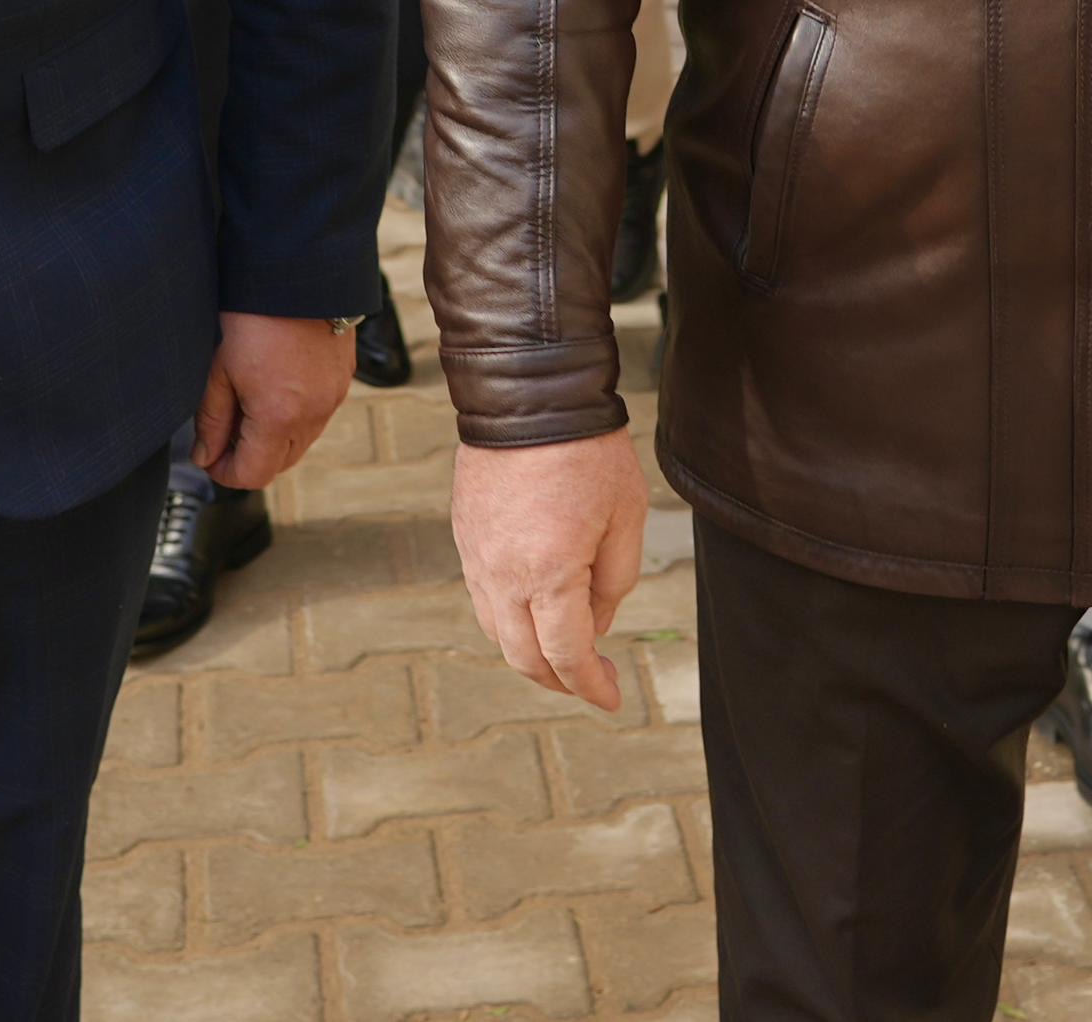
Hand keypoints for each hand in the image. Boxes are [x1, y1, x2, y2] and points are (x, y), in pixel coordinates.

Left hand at [195, 312, 354, 491]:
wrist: (298, 271)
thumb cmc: (253, 315)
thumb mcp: (219, 369)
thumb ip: (212, 420)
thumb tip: (206, 456)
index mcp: (279, 417)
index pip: (253, 475)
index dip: (225, 472)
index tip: (208, 455)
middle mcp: (313, 415)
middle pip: (279, 465)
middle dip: (249, 456)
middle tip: (224, 429)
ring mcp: (333, 398)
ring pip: (301, 442)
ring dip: (273, 438)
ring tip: (249, 402)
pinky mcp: (344, 381)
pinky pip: (317, 417)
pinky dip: (296, 416)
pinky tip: (276, 386)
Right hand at [454, 430, 646, 711]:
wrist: (527, 393)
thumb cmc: (587, 451)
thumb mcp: (626, 516)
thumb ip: (614, 582)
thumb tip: (595, 624)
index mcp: (550, 573)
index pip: (567, 655)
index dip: (590, 685)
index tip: (611, 698)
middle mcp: (503, 575)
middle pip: (524, 657)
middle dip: (560, 680)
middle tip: (592, 681)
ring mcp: (477, 557)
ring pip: (496, 632)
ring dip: (530, 654)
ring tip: (565, 649)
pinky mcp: (465, 537)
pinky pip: (482, 598)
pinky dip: (508, 620)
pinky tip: (536, 609)